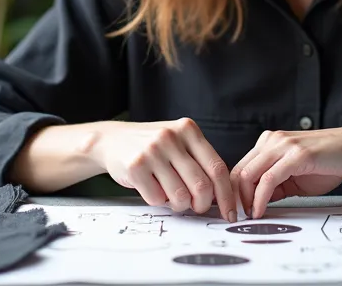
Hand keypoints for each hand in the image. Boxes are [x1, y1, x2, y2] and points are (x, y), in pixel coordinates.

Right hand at [92, 118, 237, 220]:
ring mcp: (152, 150)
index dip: (226, 195)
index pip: (217, 168)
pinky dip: (158, 201)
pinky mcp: (136, 166)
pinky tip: (151, 188)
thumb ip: (199, 162)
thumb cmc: (151, 147)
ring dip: (178, 205)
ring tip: (170, 195)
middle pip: (202, 185)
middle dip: (202, 204)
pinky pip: (157, 199)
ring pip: (180, 196)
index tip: (229, 212)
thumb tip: (223, 197)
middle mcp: (172, 137)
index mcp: (188, 130)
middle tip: (196, 207)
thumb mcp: (178, 143)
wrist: (111, 140)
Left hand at [231, 126, 341, 218]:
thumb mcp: (296, 175)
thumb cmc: (330, 162)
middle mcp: (272, 140)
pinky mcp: (295, 155)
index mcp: (270, 142)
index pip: (240, 167)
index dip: (233, 191)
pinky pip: (268, 179)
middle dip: (233, 197)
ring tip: (249, 216)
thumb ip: (277, 184)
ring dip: (245, 200)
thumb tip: (258, 201)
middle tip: (236, 217)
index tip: (234, 210)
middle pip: (238, 171)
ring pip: (248, 174)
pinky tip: (260, 210)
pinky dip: (260, 198)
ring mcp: (283, 145)